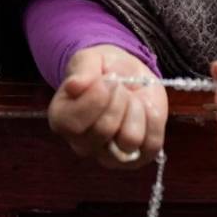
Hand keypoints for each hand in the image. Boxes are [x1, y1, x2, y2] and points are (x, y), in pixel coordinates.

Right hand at [48, 45, 165, 167]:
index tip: (106, 79)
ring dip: (137, 111)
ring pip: (129, 140)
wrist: (128, 76)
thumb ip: (82, 69)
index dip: (97, 97)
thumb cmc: (103, 69)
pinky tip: (145, 110)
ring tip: (132, 100)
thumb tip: (75, 85)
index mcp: (61, 121)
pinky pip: (152, 145)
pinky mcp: (137, 157)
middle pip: (105, 130)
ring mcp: (109, 156)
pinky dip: (154, 122)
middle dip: (119, 99)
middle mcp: (81, 144)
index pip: (74, 123)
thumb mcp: (90, 59)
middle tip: (120, 87)